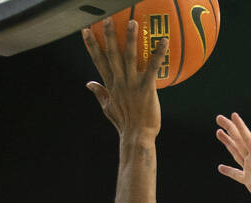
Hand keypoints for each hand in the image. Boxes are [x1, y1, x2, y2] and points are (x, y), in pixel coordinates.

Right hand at [81, 19, 164, 138]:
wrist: (137, 136)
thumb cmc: (125, 124)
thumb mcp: (108, 108)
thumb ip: (99, 94)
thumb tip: (89, 83)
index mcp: (110, 85)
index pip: (98, 61)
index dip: (91, 45)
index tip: (85, 30)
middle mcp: (119, 82)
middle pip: (111, 54)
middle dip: (107, 35)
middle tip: (106, 18)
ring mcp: (132, 85)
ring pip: (129, 57)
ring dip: (130, 39)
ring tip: (131, 22)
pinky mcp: (146, 88)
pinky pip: (152, 68)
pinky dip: (158, 54)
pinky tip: (164, 41)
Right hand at [216, 113, 250, 202]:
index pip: (248, 139)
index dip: (240, 127)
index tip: (233, 115)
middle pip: (240, 141)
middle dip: (230, 129)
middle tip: (219, 118)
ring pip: (237, 153)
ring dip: (228, 143)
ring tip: (219, 132)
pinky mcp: (249, 182)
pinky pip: (236, 174)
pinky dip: (228, 170)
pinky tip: (220, 167)